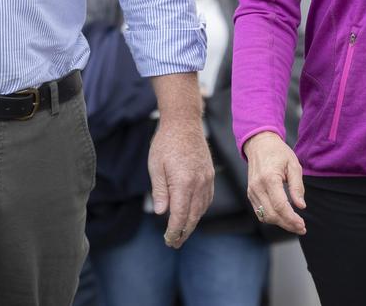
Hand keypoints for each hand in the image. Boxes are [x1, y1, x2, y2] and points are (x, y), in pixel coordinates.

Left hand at [148, 117, 213, 247]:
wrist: (184, 122)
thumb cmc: (166, 142)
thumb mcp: (156, 166)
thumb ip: (159, 191)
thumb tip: (161, 212)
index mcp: (184, 182)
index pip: (180, 216)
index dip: (174, 231)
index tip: (168, 240)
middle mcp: (199, 183)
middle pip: (193, 216)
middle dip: (183, 232)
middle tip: (174, 243)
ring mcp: (207, 179)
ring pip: (202, 209)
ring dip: (192, 222)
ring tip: (182, 231)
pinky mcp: (210, 174)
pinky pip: (207, 198)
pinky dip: (200, 209)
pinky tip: (192, 212)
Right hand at [244, 131, 305, 234]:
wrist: (260, 144)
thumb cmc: (278, 152)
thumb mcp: (293, 164)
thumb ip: (297, 186)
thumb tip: (301, 206)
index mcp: (269, 178)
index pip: (280, 206)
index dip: (292, 219)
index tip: (302, 225)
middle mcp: (257, 186)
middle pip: (272, 214)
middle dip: (288, 224)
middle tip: (301, 228)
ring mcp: (252, 190)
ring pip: (265, 216)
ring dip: (280, 223)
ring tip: (294, 224)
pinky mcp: (250, 193)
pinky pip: (260, 212)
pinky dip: (271, 218)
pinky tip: (282, 217)